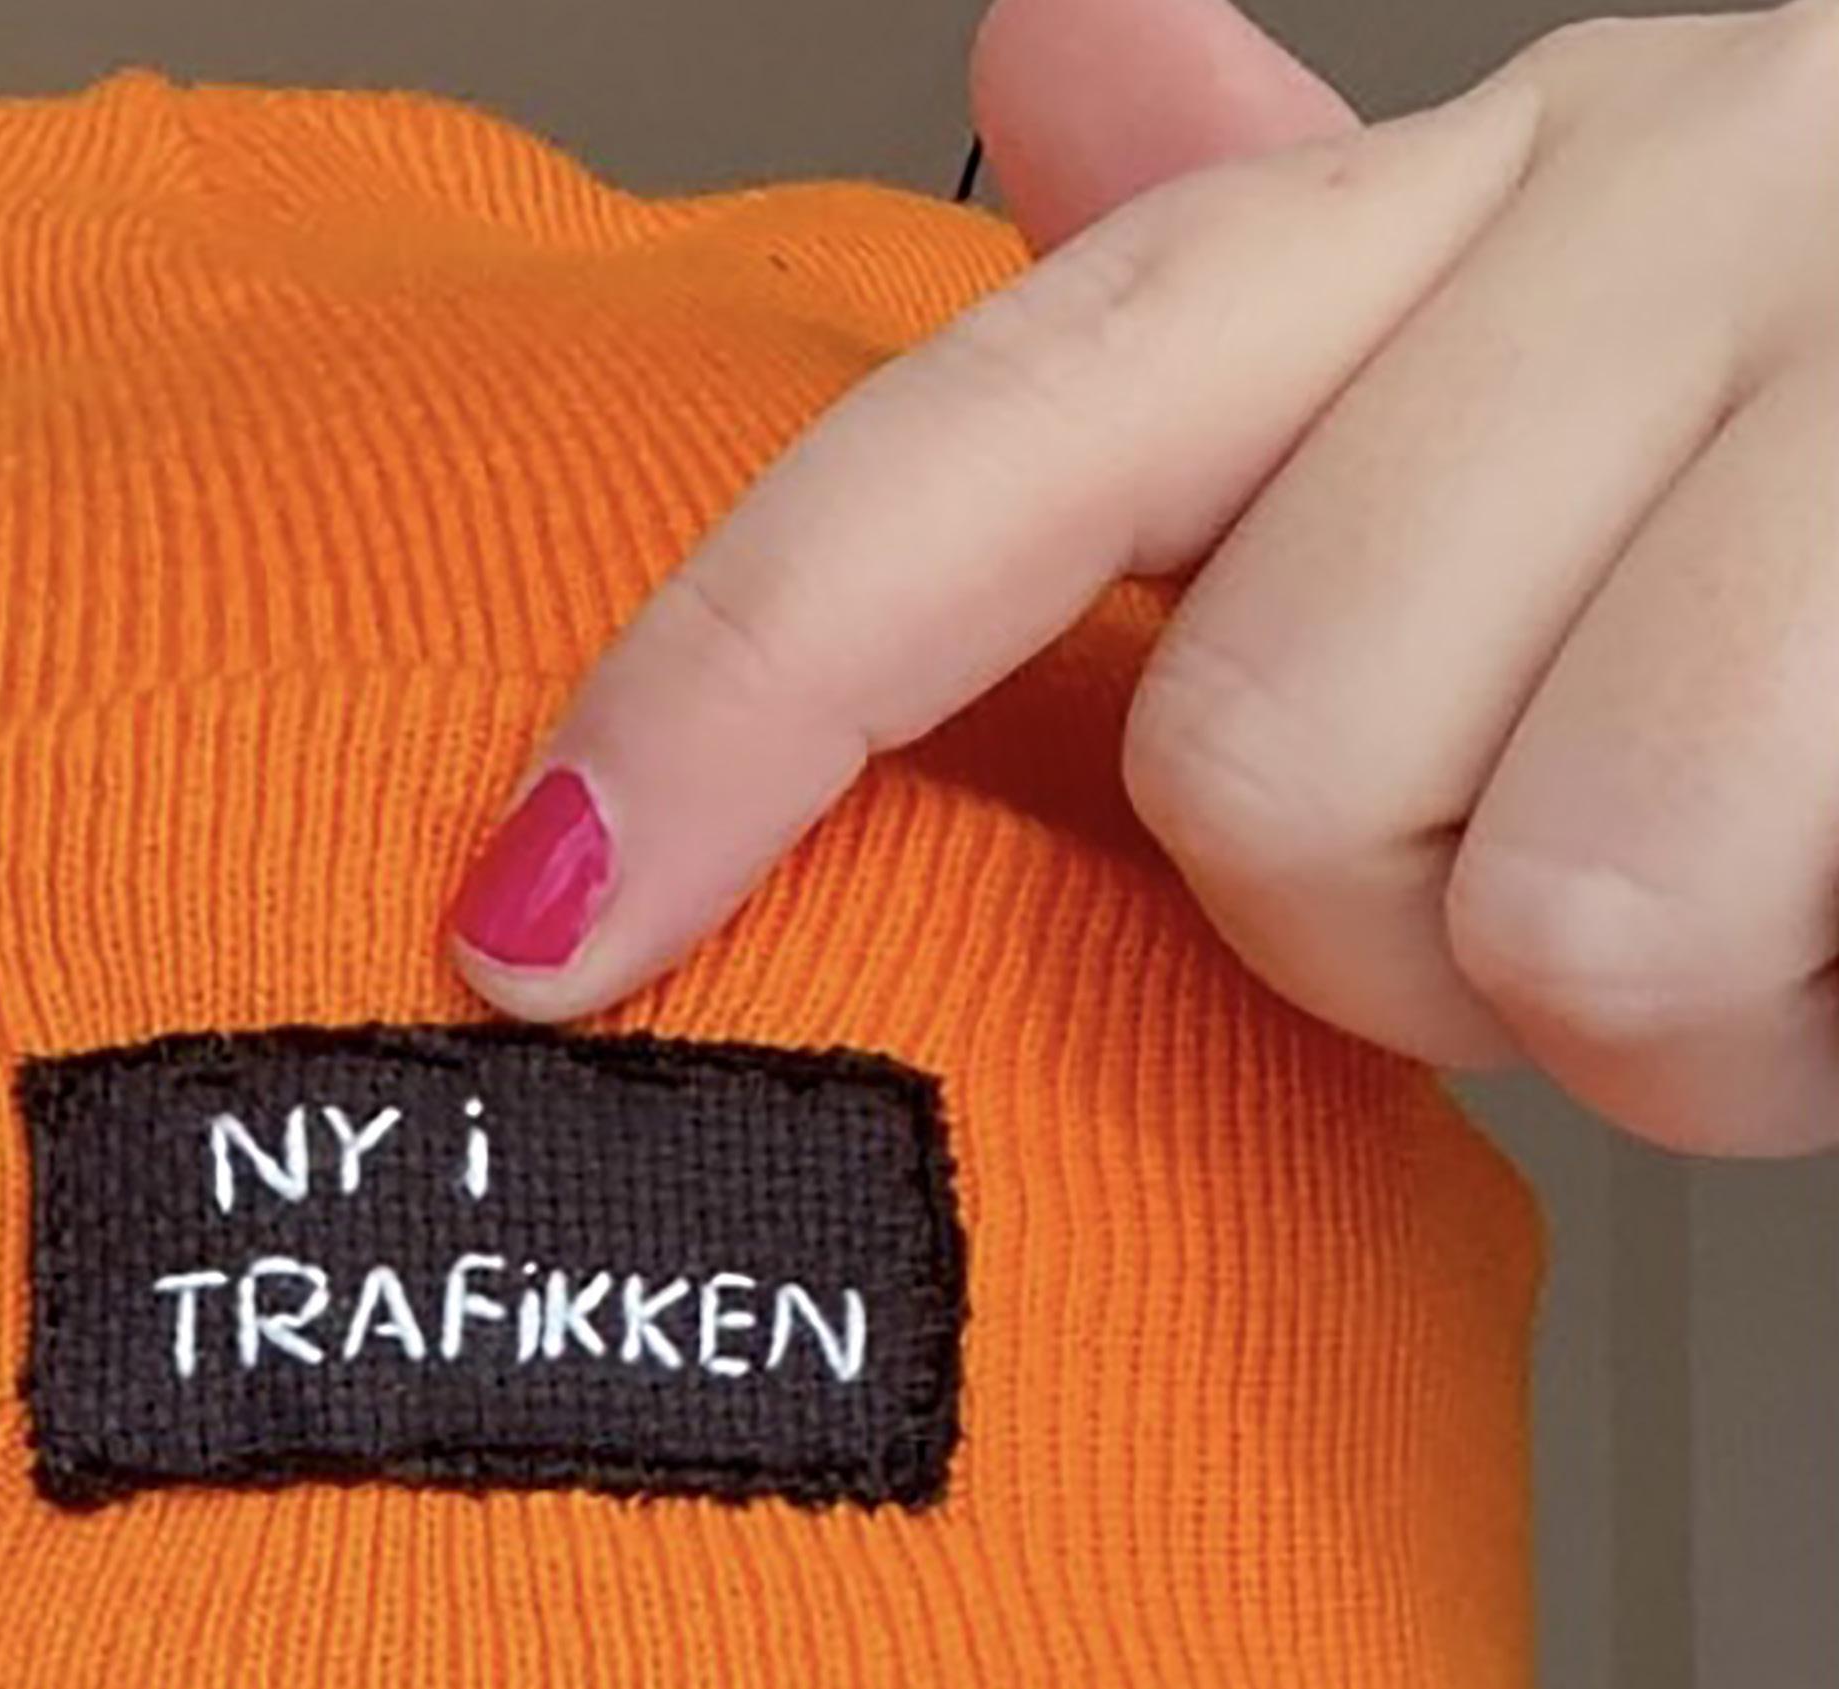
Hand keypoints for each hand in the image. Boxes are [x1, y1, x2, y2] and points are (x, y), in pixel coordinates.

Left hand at [446, 0, 1838, 1156]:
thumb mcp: (1651, 325)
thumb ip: (1333, 270)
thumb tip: (1046, 72)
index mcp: (1525, 178)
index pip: (1020, 409)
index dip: (743, 675)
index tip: (538, 912)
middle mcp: (1685, 199)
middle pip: (1257, 754)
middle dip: (1417, 939)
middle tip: (1625, 881)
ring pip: (1517, 886)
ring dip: (1663, 1010)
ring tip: (1819, 886)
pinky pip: (1722, 946)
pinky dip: (1818, 1033)